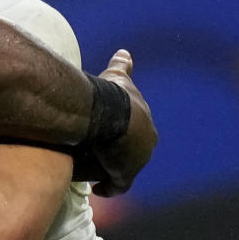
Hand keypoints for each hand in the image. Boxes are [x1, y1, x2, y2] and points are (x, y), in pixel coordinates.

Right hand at [86, 49, 157, 196]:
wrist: (112, 113)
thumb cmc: (114, 95)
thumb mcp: (118, 77)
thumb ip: (122, 66)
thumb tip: (124, 51)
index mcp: (145, 124)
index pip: (135, 132)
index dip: (122, 135)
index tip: (110, 137)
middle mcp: (146, 145)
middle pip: (131, 153)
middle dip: (118, 154)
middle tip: (99, 154)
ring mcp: (136, 161)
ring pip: (121, 169)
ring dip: (110, 170)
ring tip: (92, 171)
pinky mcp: (124, 174)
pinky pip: (116, 186)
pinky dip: (107, 187)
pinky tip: (96, 188)